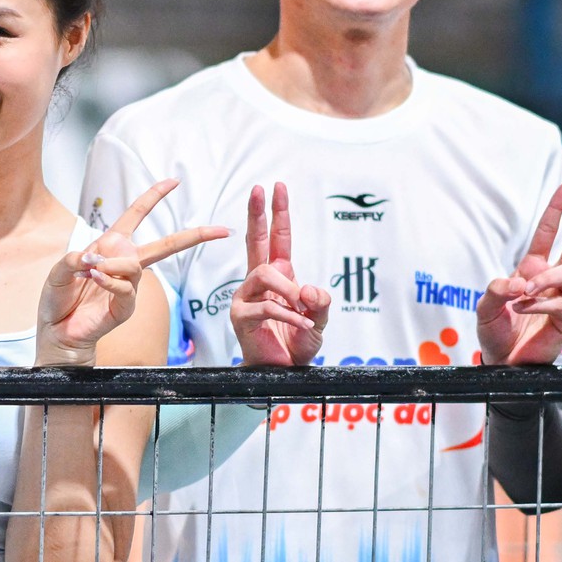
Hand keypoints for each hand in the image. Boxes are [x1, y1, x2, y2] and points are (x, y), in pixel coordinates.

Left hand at [36, 179, 227, 365]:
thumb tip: (92, 259)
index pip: (136, 215)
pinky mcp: (126, 306)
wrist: (57, 331)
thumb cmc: (59, 299)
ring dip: (111, 265)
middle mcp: (124, 263)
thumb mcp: (59, 271)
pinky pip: (125, 287)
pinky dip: (108, 281)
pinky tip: (94, 280)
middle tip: (222, 230)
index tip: (174, 181)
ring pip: (133, 265)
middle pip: (166, 245)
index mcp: (111, 246)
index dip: (154, 196)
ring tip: (90, 272)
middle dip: (195, 235)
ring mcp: (129, 286)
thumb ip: (73, 259)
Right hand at [230, 183, 331, 366]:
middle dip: (257, 213)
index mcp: (279, 277)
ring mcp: (247, 298)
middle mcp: (259, 283)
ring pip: (264, 274)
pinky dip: (291, 315)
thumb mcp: (320, 321)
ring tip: (303, 308)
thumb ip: (320, 302)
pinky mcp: (241, 316)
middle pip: (255, 241)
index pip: (277, 239)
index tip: (276, 188)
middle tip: (259, 189)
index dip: (277, 214)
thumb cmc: (296, 344)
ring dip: (289, 289)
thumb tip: (308, 288)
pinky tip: (303, 323)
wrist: (284, 373)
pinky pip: (267, 306)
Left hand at [475, 182, 561, 365]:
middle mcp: (551, 280)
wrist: (501, 362)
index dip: (555, 210)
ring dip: (546, 279)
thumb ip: (496, 289)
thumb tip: (520, 281)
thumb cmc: (495, 332)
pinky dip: (540, 305)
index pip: (547, 233)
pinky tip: (522, 308)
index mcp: (532, 269)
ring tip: (525, 292)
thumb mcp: (485, 307)